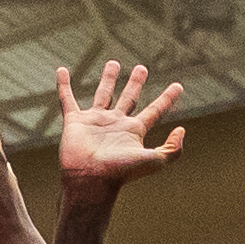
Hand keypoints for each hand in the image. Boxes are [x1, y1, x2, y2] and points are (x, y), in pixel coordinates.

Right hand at [49, 57, 188, 193]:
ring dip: (108, 79)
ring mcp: (95, 121)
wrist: (90, 180)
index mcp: (134, 131)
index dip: (167, 99)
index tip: (178, 86)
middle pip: (129, 98)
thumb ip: (172, 149)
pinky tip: (62, 70)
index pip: (155, 111)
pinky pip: (68, 99)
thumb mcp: (153, 161)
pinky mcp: (75, 121)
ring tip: (113, 63)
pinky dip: (64, 85)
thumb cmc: (120, 173)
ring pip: (103, 94)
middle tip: (142, 68)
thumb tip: (182, 130)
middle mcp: (116, 124)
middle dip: (136, 83)